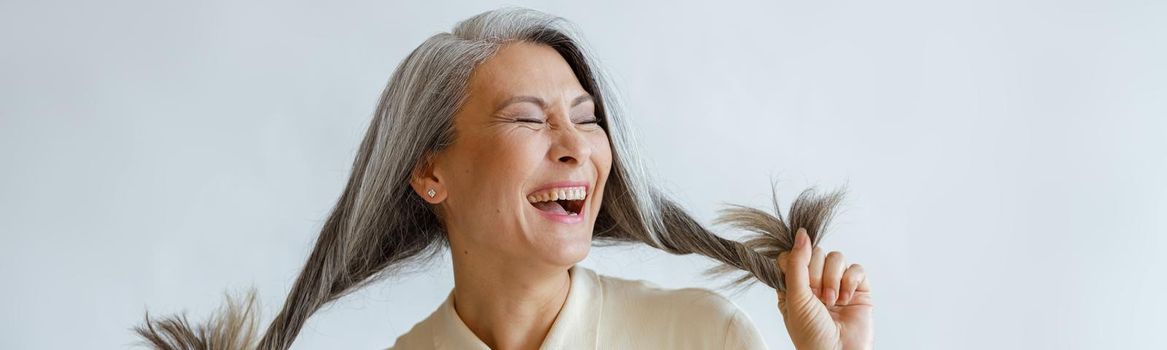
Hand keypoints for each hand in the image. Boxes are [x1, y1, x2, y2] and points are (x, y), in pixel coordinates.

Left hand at [775, 228, 873, 349]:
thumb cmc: (811, 335)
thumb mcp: (794, 298)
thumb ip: (796, 264)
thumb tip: (801, 234)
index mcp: (794, 285)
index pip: (794, 255)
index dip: (798, 261)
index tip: (800, 277)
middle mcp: (815, 283)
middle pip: (817, 253)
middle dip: (817, 275)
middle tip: (818, 297)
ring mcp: (838, 285)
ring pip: (836, 258)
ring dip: (833, 279)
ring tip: (832, 301)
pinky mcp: (859, 289)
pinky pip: (857, 269)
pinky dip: (851, 281)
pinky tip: (847, 299)